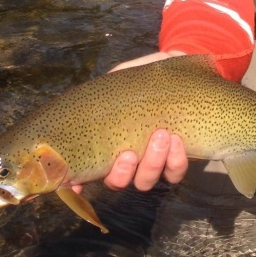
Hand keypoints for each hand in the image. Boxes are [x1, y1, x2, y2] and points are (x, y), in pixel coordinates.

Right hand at [72, 51, 188, 194]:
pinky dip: (175, 161)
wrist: (180, 71)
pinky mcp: (176, 160)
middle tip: (128, 154)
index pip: (87, 171)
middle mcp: (128, 159)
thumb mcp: (121, 79)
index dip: (78, 183)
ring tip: (161, 136)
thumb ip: (107, 89)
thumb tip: (91, 101)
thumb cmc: (145, 78)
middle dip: (121, 173)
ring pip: (145, 181)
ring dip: (151, 163)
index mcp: (109, 142)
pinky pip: (174, 173)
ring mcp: (152, 162)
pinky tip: (177, 140)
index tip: (75, 185)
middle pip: (117, 182)